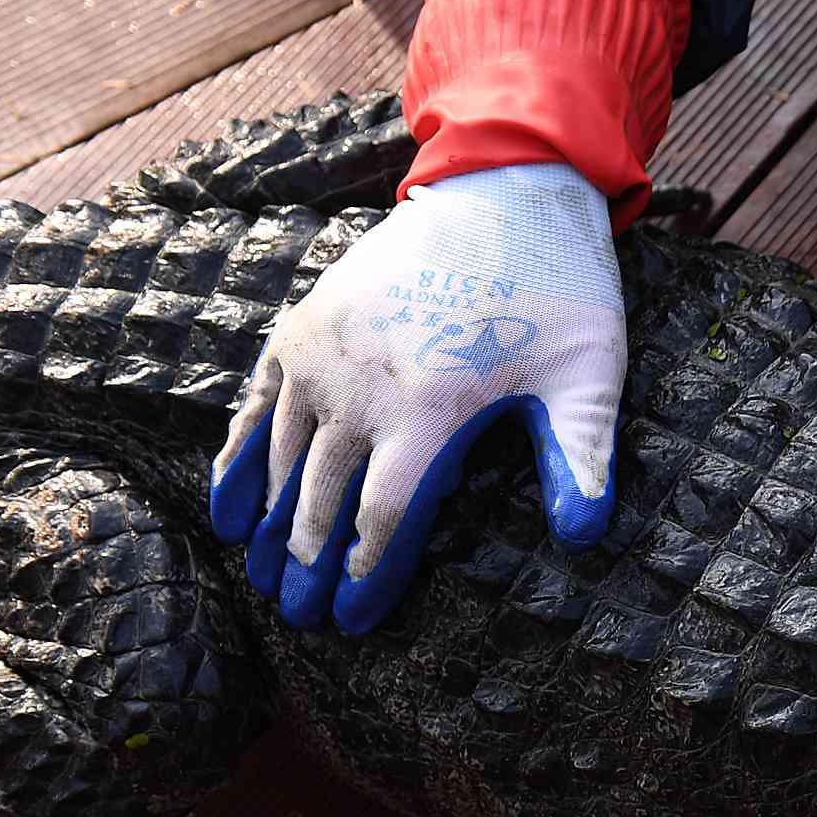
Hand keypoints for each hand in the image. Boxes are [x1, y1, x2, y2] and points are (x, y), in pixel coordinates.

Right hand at [209, 160, 624, 634]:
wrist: (499, 194)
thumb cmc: (556, 290)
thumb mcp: (588, 374)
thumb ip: (581, 455)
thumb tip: (585, 535)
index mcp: (429, 408)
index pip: (383, 518)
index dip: (366, 575)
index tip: (351, 623)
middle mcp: (359, 387)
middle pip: (322, 500)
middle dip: (309, 565)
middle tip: (298, 618)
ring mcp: (320, 356)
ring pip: (283, 461)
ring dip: (270, 524)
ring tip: (263, 579)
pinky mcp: (301, 329)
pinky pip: (257, 406)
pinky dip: (239, 458)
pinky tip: (229, 505)